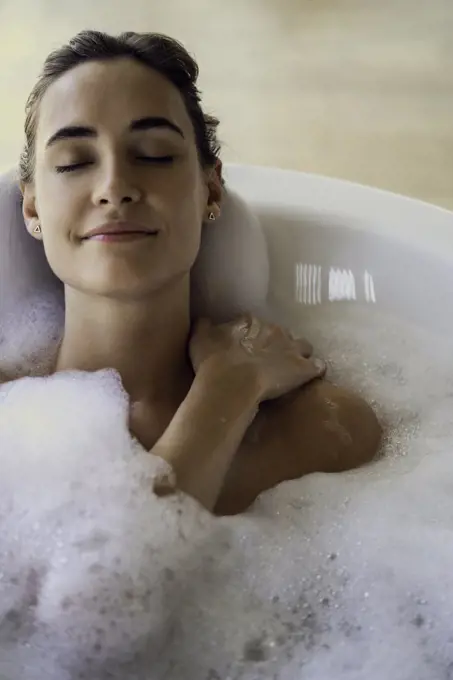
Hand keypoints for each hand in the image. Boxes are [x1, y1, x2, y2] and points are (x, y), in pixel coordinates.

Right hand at [189, 314, 325, 401]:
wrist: (230, 384)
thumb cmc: (212, 362)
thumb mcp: (199, 338)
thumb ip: (204, 326)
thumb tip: (205, 319)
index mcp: (250, 321)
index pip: (254, 323)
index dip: (251, 335)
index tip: (245, 346)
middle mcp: (274, 329)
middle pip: (280, 333)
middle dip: (275, 344)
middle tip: (265, 361)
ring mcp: (292, 349)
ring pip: (303, 345)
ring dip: (298, 354)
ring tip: (290, 368)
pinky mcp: (304, 369)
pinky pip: (317, 366)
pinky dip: (314, 370)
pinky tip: (309, 377)